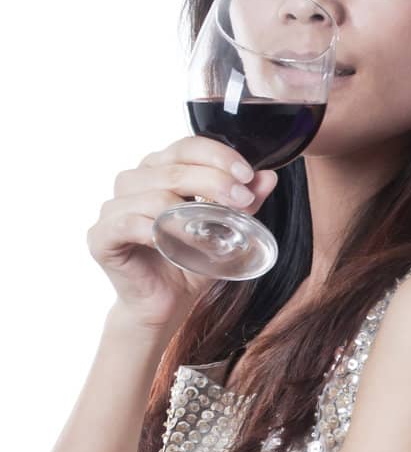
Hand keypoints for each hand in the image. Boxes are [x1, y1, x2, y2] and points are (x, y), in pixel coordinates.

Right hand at [87, 136, 278, 335]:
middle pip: (173, 168)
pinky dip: (155, 232)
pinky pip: (127, 224)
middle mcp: (133, 182)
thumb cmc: (190, 262)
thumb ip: (244, 203)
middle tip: (242, 201)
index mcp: (158, 170)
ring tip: (215, 236)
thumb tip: (268, 177)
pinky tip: (176, 244)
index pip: (186, 147)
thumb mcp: (225, 230)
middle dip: (214, 182)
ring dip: (189, 214)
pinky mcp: (101, 236)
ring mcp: (113, 208)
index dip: (218, 156)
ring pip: (153, 195)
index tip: (247, 175)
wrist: (166, 304)